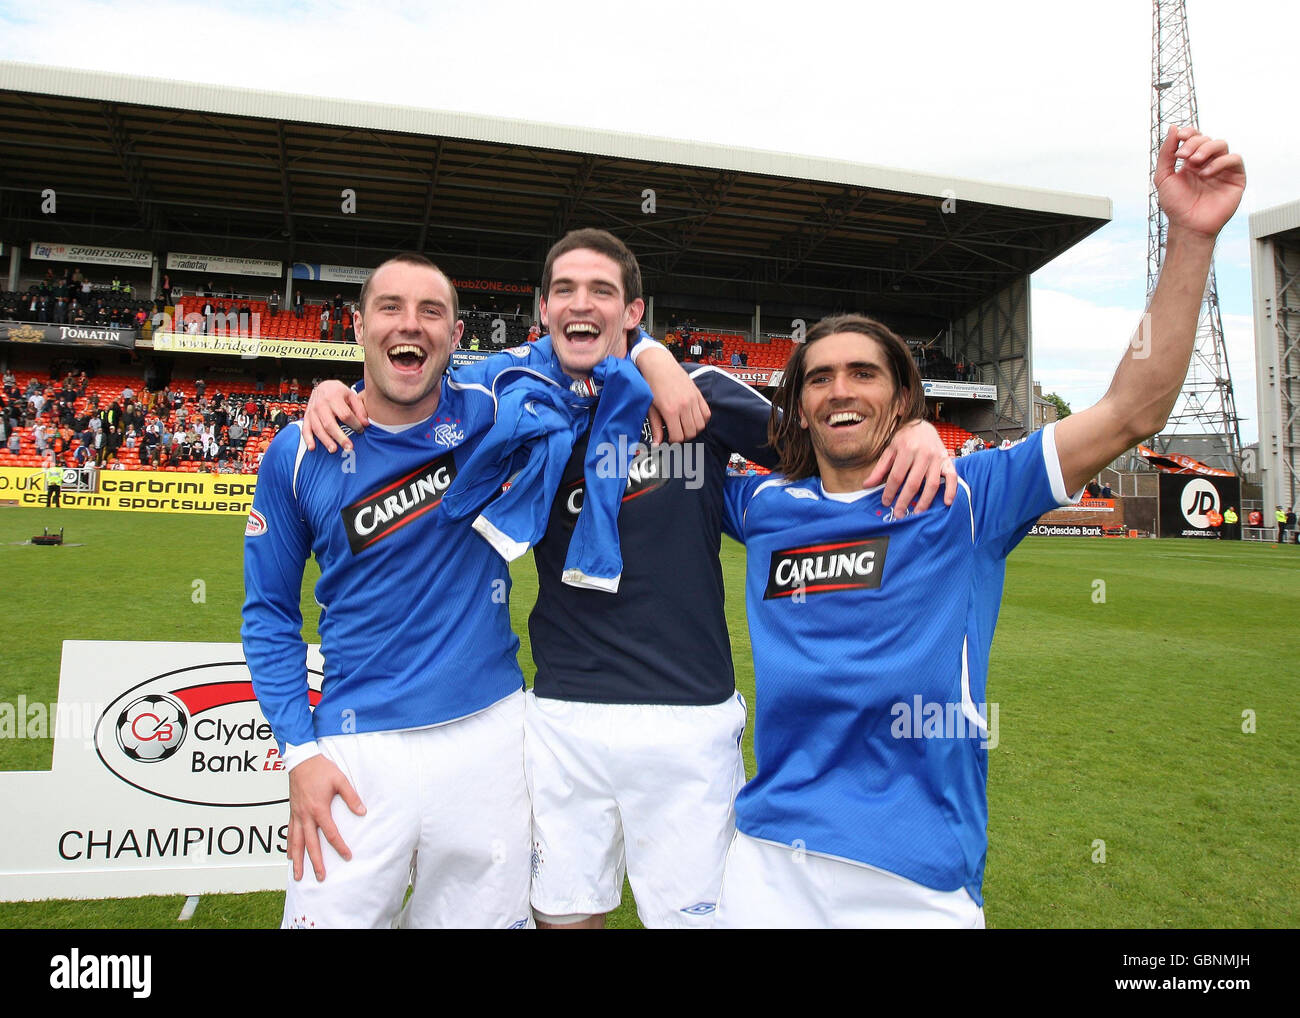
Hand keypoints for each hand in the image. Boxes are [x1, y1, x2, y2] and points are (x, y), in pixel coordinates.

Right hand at [287, 754, 365, 881]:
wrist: (301, 759)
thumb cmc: (321, 768)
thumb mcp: (340, 780)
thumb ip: (351, 797)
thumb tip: (362, 812)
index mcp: (319, 809)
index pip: (331, 833)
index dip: (340, 846)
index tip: (347, 856)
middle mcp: (305, 815)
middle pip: (311, 844)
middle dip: (316, 862)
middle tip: (320, 877)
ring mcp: (297, 814)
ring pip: (296, 842)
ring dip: (298, 860)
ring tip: (298, 875)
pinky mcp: (292, 811)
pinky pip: (289, 832)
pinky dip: (289, 846)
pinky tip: (290, 855)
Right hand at [301, 380, 367, 452]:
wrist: (322, 387)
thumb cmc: (339, 393)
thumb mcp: (351, 395)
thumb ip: (359, 409)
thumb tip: (366, 424)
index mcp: (333, 397)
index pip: (345, 414)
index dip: (354, 424)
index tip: (361, 430)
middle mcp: (321, 404)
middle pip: (330, 423)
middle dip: (339, 437)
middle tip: (349, 447)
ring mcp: (312, 411)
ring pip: (318, 428)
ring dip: (325, 440)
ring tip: (334, 450)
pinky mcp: (307, 417)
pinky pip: (305, 429)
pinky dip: (308, 439)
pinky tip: (312, 448)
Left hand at [638, 347, 709, 442]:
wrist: (658, 364)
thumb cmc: (652, 384)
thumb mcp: (651, 407)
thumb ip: (655, 426)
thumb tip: (656, 443)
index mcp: (670, 410)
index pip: (678, 436)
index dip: (674, 441)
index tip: (670, 439)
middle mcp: (684, 406)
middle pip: (691, 432)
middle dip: (684, 437)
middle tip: (677, 433)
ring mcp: (693, 400)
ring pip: (700, 425)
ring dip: (694, 429)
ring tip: (685, 427)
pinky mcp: (698, 394)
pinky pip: (706, 413)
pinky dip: (702, 419)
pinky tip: (693, 418)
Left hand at [865, 419, 956, 512]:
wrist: (923, 425)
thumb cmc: (905, 439)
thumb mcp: (890, 450)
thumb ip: (879, 469)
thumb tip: (866, 485)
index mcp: (907, 450)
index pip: (897, 476)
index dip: (890, 491)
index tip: (886, 502)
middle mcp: (923, 454)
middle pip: (913, 483)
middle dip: (905, 500)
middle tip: (899, 514)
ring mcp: (937, 458)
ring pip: (932, 484)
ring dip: (925, 501)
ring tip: (917, 513)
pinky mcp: (947, 461)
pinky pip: (953, 477)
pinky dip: (951, 490)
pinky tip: (946, 503)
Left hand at [1156, 127, 1245, 239]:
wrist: (1187, 225)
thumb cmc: (1176, 205)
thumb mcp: (1163, 176)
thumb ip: (1166, 153)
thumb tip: (1173, 128)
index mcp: (1192, 161)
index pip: (1195, 137)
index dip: (1189, 133)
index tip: (1180, 137)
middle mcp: (1208, 162)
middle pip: (1207, 139)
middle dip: (1194, 144)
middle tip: (1183, 156)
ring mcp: (1222, 169)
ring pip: (1222, 144)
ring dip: (1207, 149)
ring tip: (1194, 163)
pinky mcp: (1236, 178)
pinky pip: (1234, 159)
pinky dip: (1220, 161)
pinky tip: (1206, 173)